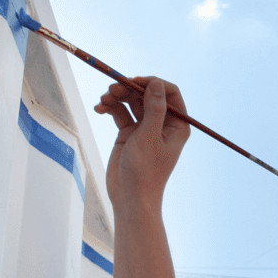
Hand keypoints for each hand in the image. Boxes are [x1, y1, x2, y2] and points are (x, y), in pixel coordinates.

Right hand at [94, 77, 190, 214]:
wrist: (130, 197)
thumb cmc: (145, 170)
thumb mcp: (150, 136)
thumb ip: (154, 108)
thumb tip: (157, 83)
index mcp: (177, 125)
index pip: (170, 93)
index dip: (152, 83)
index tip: (134, 81)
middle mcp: (163, 124)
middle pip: (147, 94)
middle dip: (130, 88)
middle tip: (112, 89)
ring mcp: (146, 128)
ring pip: (132, 102)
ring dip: (117, 96)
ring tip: (104, 99)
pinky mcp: (130, 133)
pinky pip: (120, 112)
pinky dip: (110, 107)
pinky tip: (99, 108)